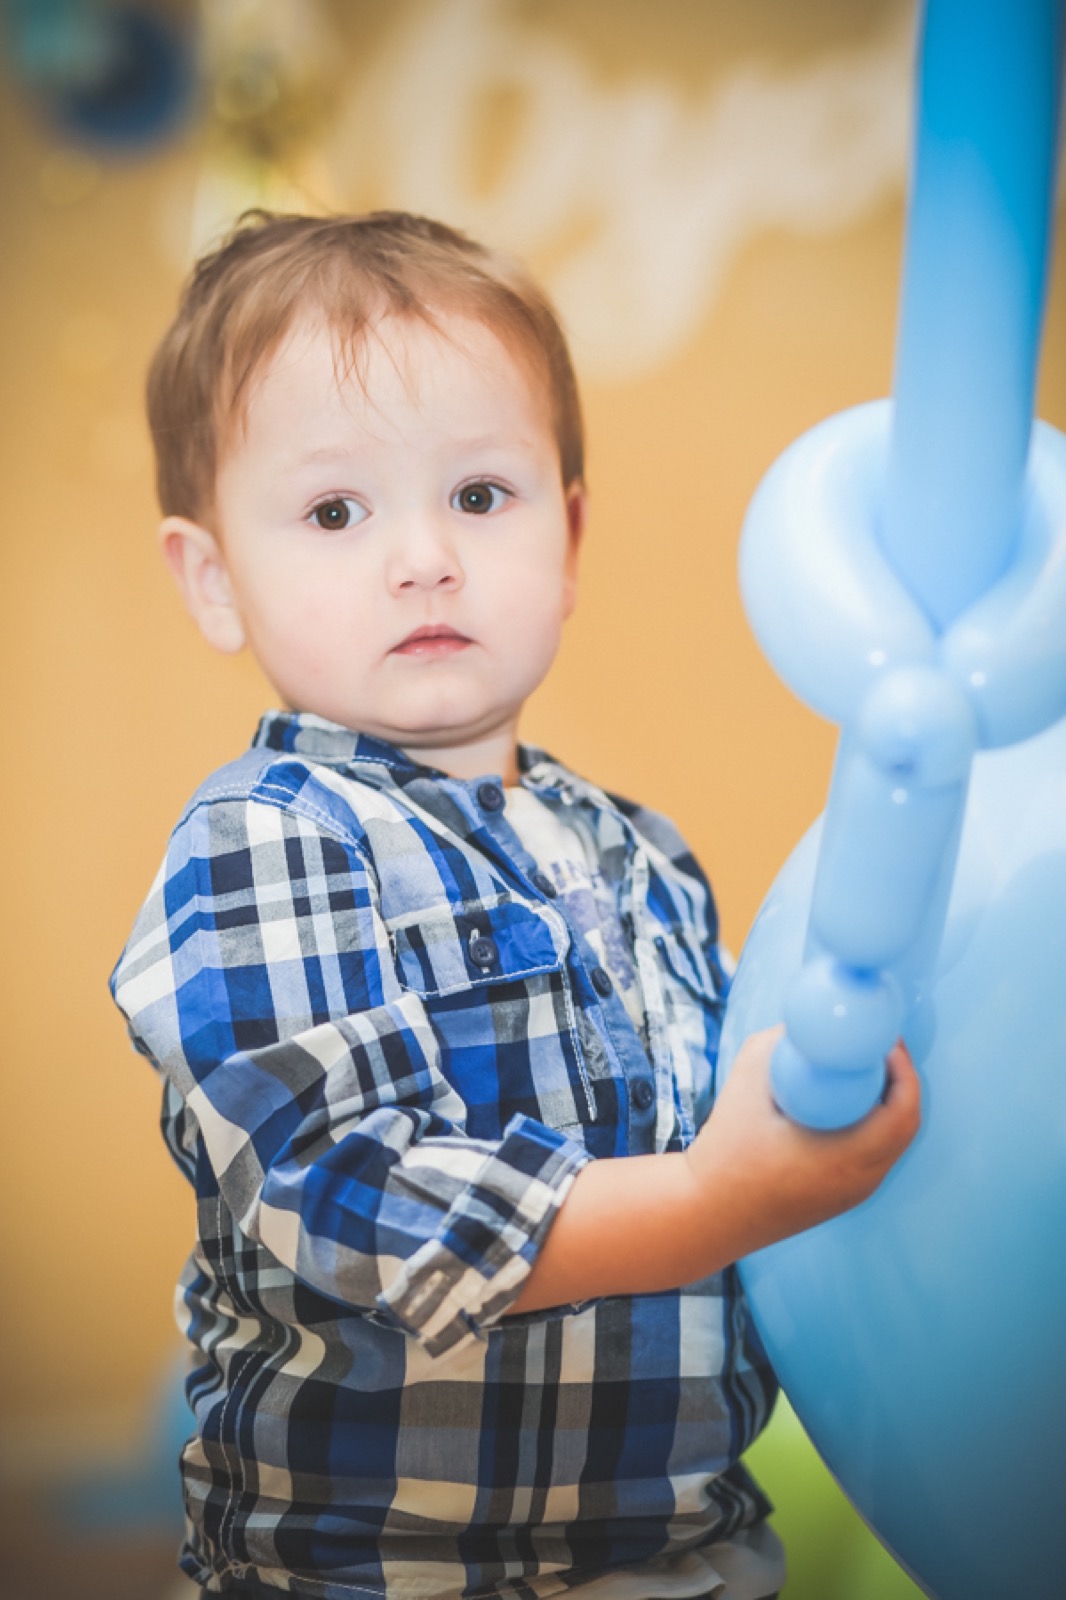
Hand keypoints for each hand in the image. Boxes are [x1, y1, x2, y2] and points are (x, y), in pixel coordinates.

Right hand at [684, 1027, 920, 1257]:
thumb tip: (808, 1022)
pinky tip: (844, 1103)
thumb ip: (781, 1042)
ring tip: (864, 1069)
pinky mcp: (840, 1198)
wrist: (708, 1212)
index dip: (904, 1069)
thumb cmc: (727, 1150)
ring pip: (890, 1142)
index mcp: (848, 1157)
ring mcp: (853, 1194)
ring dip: (887, 1103)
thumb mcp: (749, 1078)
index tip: (885, 1040)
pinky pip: (872, 1155)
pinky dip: (871, 1125)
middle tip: (878, 1049)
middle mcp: (861, 1181)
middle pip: (904, 1126)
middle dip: (899, 1081)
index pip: (903, 1111)